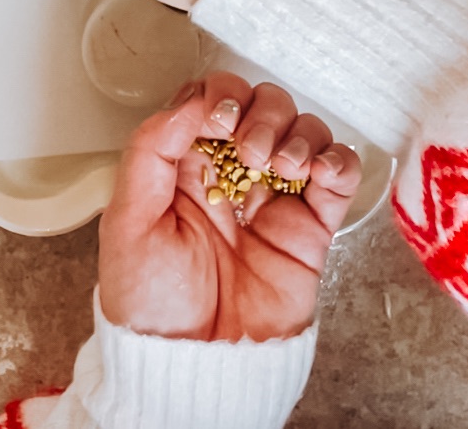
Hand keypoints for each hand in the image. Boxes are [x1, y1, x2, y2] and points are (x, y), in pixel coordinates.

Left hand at [99, 73, 361, 341]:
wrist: (196, 370)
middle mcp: (234, 174)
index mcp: (187, 166)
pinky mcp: (312, 226)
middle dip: (260, 112)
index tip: (217, 118)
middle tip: (247, 149)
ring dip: (296, 133)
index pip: (212, 99)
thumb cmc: (153, 308)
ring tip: (278, 168)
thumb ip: (150, 152)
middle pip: (262, 103)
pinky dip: (337, 158)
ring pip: (303, 128)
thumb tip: (190, 102)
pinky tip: (315, 174)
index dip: (220, 95)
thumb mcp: (127, 223)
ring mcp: (276, 198)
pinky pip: (340, 173)